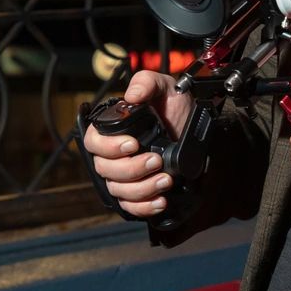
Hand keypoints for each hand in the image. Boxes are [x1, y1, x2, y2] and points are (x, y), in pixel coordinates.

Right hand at [83, 70, 193, 220]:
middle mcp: (114, 156)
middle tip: (156, 160)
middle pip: (106, 170)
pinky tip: (161, 201)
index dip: (109, 147)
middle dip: (132, 168)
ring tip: (166, 179)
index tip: (132, 144)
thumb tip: (132, 96)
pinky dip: (145, 207)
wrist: (196, 129)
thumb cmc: (175, 106)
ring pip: (119, 191)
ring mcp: (125, 176)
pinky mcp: (139, 193)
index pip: (94, 143)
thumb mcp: (165, 87)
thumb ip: (146, 83)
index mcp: (112, 131)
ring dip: (142, 188)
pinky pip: (131, 207)